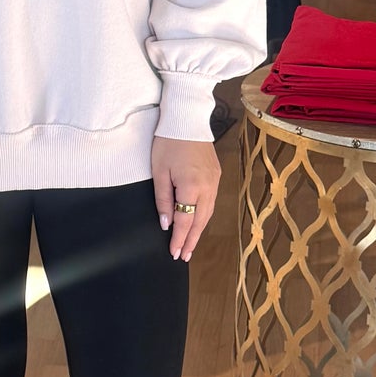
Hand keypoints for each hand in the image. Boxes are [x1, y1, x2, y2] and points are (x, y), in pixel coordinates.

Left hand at [151, 135, 220, 261]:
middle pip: (200, 220)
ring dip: (198, 230)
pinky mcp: (216, 174)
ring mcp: (215, 180)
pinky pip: (212, 201)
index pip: (185, 220)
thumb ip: (163, 200)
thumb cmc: (168, 143)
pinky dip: (204, 215)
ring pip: (208, 213)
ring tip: (190, 244)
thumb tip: (166, 224)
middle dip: (191, 240)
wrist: (186, 119)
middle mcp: (208, 186)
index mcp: (192, 186)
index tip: (175, 253)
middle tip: (184, 256)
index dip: (179, 239)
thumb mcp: (159, 172)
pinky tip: (198, 222)